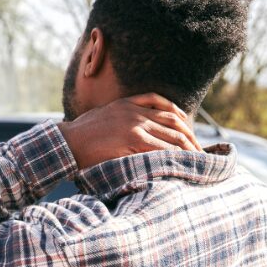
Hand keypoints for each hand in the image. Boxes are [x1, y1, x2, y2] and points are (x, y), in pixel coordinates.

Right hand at [58, 93, 201, 169]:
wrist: (66, 143)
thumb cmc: (80, 135)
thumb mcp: (101, 117)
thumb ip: (119, 118)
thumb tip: (132, 131)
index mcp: (127, 103)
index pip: (163, 105)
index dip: (180, 117)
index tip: (188, 131)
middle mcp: (134, 111)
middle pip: (173, 120)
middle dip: (190, 136)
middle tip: (199, 150)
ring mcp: (135, 125)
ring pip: (171, 135)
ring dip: (187, 148)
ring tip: (197, 160)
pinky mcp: (133, 140)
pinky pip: (161, 147)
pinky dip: (174, 155)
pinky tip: (181, 162)